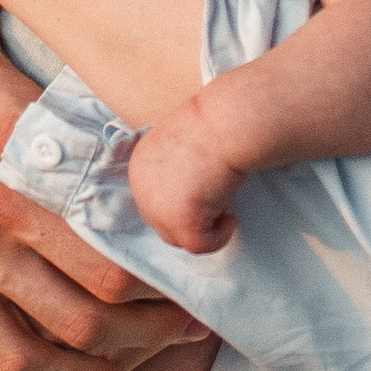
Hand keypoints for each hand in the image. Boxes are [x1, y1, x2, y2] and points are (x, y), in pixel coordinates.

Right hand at [0, 0, 203, 370]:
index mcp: (15, 130)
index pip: (116, 199)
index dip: (172, 225)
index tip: (211, 227)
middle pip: (107, 283)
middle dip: (165, 303)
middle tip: (206, 303)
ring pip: (66, 329)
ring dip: (125, 344)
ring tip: (165, 341)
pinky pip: (5, 354)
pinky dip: (55, 370)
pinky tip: (89, 367)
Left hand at [128, 108, 242, 255]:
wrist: (225, 124)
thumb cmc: (212, 127)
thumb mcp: (178, 148)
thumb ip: (171, 173)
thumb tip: (184, 197)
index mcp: (139, 167)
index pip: (155, 202)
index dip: (182, 203)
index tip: (206, 191)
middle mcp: (141, 189)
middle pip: (164, 223)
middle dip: (192, 218)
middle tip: (218, 201)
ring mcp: (158, 208)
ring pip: (180, 238)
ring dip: (204, 228)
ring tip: (225, 206)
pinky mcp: (180, 221)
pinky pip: (201, 246)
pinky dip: (219, 237)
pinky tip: (231, 218)